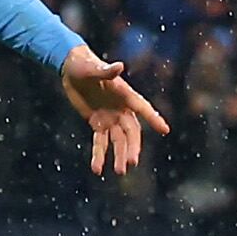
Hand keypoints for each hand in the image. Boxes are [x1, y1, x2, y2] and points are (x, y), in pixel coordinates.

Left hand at [59, 46, 169, 175]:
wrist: (71, 68)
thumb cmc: (85, 64)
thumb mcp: (93, 68)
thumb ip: (106, 71)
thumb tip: (119, 66)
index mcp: (124, 94)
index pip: (142, 108)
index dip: (154, 118)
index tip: (165, 130)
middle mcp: (120, 108)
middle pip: (130, 131)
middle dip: (131, 147)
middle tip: (132, 162)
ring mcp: (109, 117)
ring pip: (117, 140)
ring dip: (118, 155)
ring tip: (120, 171)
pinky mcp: (96, 123)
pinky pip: (99, 142)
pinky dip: (98, 155)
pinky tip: (97, 169)